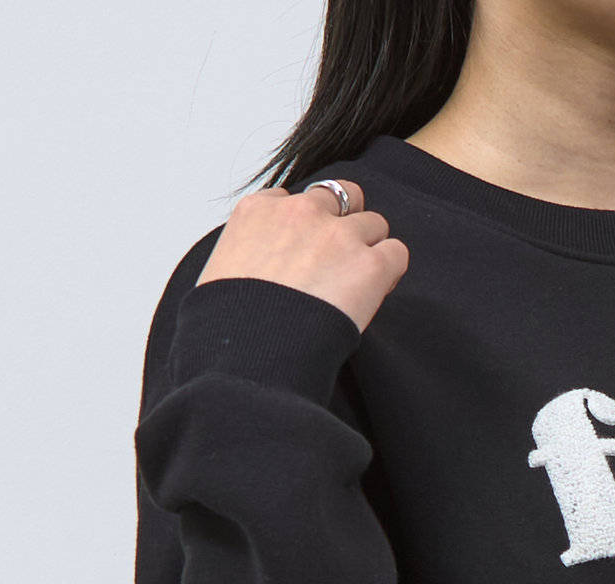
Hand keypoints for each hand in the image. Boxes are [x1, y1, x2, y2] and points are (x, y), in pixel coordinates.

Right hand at [195, 179, 408, 331]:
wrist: (252, 354)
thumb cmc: (228, 329)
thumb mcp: (218, 278)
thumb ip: (243, 259)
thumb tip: (253, 277)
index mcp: (257, 211)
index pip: (292, 200)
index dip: (305, 228)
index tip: (304, 255)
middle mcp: (300, 212)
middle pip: (339, 197)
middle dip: (342, 224)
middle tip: (338, 263)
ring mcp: (337, 235)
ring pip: (373, 222)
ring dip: (370, 248)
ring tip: (357, 284)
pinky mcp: (369, 264)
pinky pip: (396, 252)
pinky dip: (391, 270)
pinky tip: (377, 292)